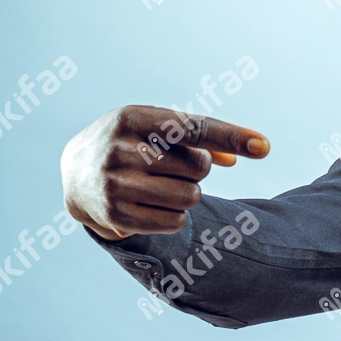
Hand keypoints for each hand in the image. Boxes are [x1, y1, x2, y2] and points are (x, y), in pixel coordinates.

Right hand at [61, 105, 268, 240]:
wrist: (76, 170)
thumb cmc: (133, 141)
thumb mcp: (157, 126)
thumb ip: (202, 135)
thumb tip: (246, 153)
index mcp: (132, 117)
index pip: (194, 128)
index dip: (231, 137)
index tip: (264, 146)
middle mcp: (119, 149)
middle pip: (199, 167)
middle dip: (197, 169)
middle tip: (171, 166)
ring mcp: (113, 184)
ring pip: (190, 197)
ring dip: (188, 194)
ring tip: (162, 185)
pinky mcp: (114, 216)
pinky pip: (175, 222)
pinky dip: (177, 217)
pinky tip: (156, 205)